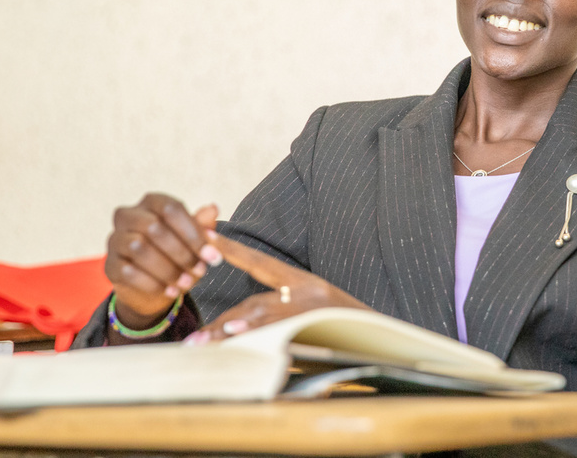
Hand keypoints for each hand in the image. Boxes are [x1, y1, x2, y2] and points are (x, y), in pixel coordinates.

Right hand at [105, 193, 221, 331]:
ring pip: (139, 249)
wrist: (155, 286)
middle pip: (154, 228)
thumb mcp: (193, 241)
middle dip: (182, 252)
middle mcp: (128, 216)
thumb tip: (213, 209)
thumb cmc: (177, 254)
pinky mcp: (109, 265)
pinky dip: (153, 284)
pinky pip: (128, 272)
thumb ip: (201, 226)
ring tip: (188, 283)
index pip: (171, 209)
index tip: (213, 255)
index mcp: (151, 203)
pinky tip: (171, 292)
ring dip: (168, 269)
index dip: (193, 233)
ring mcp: (115, 240)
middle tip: (201, 270)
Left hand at [188, 231, 369, 343]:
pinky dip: (259, 333)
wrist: (381, 336)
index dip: (232, 249)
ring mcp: (312, 308)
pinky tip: (238, 335)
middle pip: (257, 300)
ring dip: (232, 329)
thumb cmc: (344, 325)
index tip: (206, 236)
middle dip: (223, 320)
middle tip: (194, 338)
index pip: (260, 262)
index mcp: (302, 280)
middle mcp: (306, 290)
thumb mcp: (314, 309)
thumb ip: (278, 311)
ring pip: (265, 315)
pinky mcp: (318, 324)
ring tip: (205, 341)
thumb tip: (237, 326)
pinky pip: (281, 331)